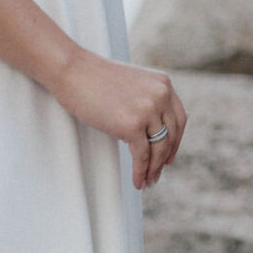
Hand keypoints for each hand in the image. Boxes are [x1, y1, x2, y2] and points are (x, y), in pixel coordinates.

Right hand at [54, 49, 187, 190]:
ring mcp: (148, 110)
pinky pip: (142, 156)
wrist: (73, 71)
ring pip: (159, 149)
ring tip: (148, 181)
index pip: (179, 119)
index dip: (176, 141)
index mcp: (164, 84)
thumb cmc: (94, 78)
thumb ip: (146, 101)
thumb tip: (151, 130)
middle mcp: (161, 95)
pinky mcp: (133, 125)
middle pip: (171, 136)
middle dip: (164, 159)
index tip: (169, 156)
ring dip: (154, 169)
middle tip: (157, 174)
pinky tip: (138, 181)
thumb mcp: (132, 84)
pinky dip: (141, 172)